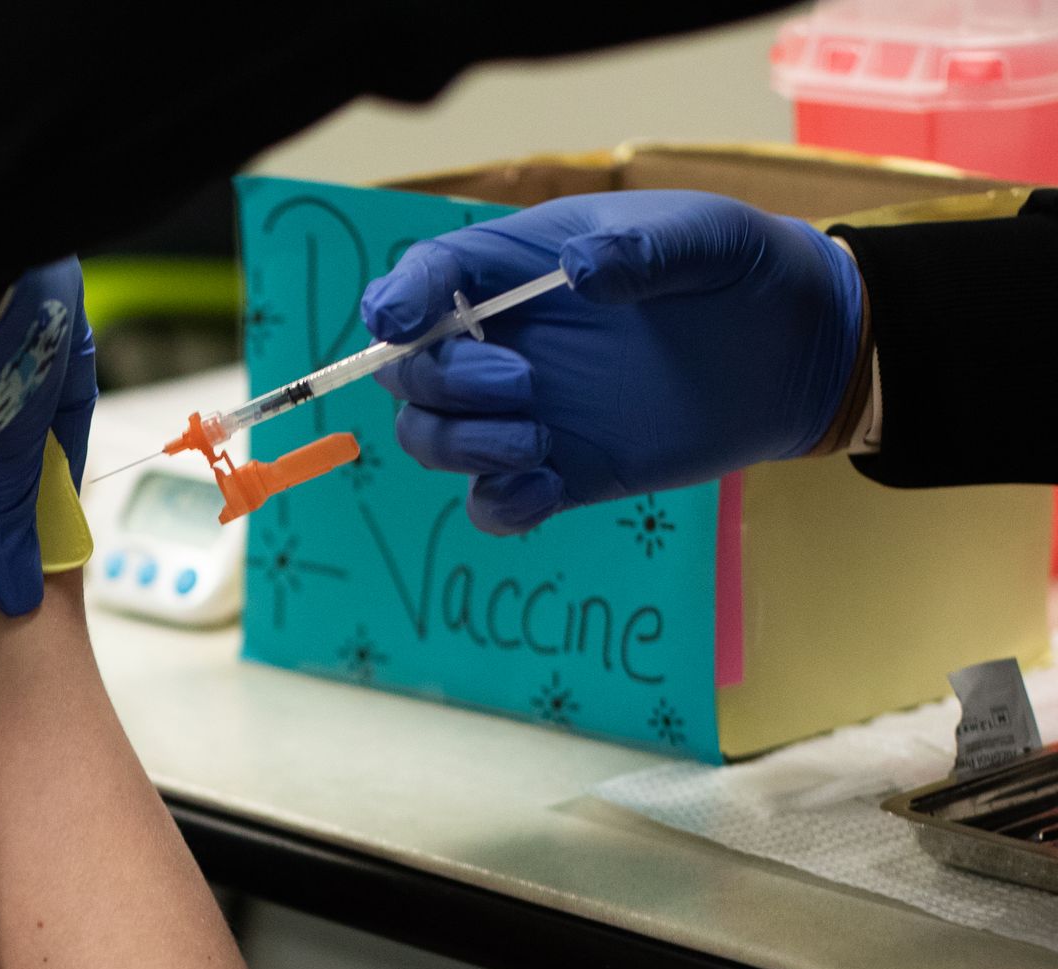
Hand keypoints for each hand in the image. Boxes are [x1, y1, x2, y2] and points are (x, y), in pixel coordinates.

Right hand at [360, 190, 863, 533]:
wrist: (798, 349)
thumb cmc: (739, 270)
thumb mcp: (704, 236)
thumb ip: (644, 248)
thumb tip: (579, 272)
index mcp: (520, 268)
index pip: (428, 275)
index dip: (397, 298)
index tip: (400, 321)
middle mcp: (504, 340)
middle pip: (410, 370)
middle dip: (441, 382)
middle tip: (523, 384)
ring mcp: (524, 410)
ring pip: (432, 438)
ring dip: (460, 444)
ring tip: (538, 442)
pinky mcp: (559, 469)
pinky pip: (490, 502)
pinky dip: (498, 504)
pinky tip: (546, 490)